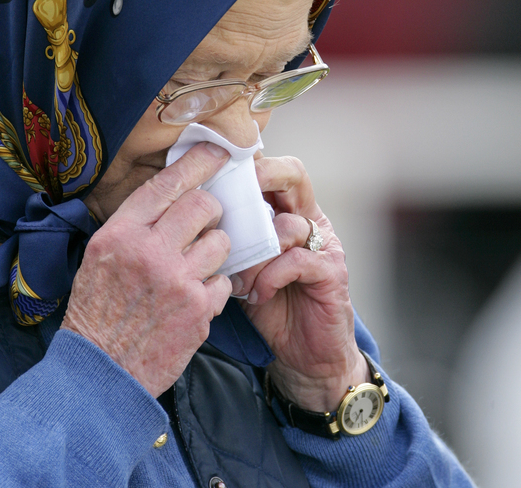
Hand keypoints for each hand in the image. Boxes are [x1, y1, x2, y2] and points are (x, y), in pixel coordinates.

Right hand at [62, 143, 232, 397]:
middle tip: (203, 225)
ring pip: (220, 242)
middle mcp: (149, 252)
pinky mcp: (198, 311)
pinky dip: (214, 289)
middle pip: (203, 206)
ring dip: (214, 251)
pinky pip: (224, 282)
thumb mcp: (100, 257)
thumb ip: (133, 226)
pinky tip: (194, 299)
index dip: (197, 163)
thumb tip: (173, 197)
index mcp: (120, 234)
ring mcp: (177, 281)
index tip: (216, 152)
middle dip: (210, 211)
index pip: (166, 184)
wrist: (101, 369)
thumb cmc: (97, 311)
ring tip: (195, 267)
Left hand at [232, 155, 367, 411]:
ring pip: (288, 225)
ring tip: (239, 278)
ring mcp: (325, 245)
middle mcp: (310, 220)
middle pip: (292, 174)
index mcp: (288, 211)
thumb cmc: (268, 305)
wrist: (306, 355)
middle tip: (229, 201)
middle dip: (259, 180)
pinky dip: (271, 276)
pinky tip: (257, 294)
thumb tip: (189, 215)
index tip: (214, 171)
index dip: (248, 164)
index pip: (273, 168)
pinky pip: (297, 261)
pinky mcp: (332, 273)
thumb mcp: (242, 264)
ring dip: (256, 252)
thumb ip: (229, 237)